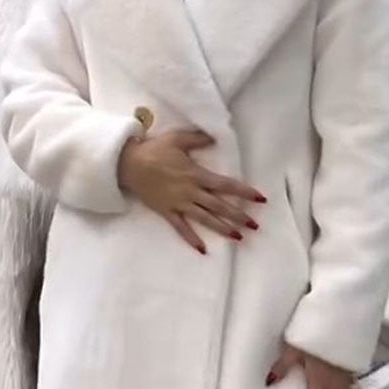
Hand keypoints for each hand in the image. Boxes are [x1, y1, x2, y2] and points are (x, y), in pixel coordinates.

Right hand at [118, 129, 265, 253]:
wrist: (129, 164)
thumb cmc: (154, 150)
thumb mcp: (178, 138)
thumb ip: (198, 138)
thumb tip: (215, 138)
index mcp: (196, 174)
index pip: (226, 184)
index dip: (244, 192)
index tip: (260, 198)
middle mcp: (191, 191)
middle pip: (219, 206)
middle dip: (238, 215)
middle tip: (254, 224)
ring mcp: (179, 203)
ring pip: (205, 219)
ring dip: (222, 228)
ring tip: (238, 237)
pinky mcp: (168, 212)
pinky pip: (181, 228)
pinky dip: (191, 239)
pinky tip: (202, 250)